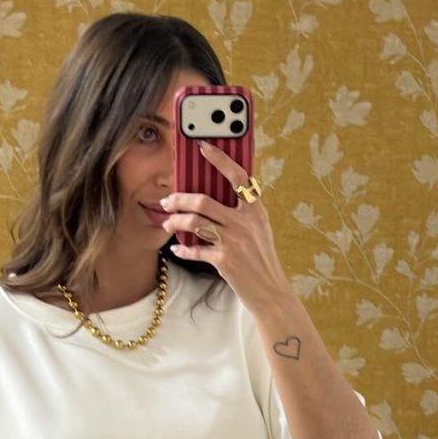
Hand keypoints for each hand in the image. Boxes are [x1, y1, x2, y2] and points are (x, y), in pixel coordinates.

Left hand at [158, 140, 290, 320]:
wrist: (270, 291)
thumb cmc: (261, 259)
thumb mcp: (260, 229)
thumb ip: (243, 211)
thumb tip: (215, 195)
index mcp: (256, 210)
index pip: (237, 177)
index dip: (220, 160)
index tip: (204, 147)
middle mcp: (245, 222)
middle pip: (202, 201)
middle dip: (179, 199)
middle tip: (167, 201)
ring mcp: (234, 240)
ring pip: (194, 222)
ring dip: (175, 221)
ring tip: (167, 223)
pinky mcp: (224, 259)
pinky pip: (195, 249)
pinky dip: (182, 249)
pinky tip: (177, 249)